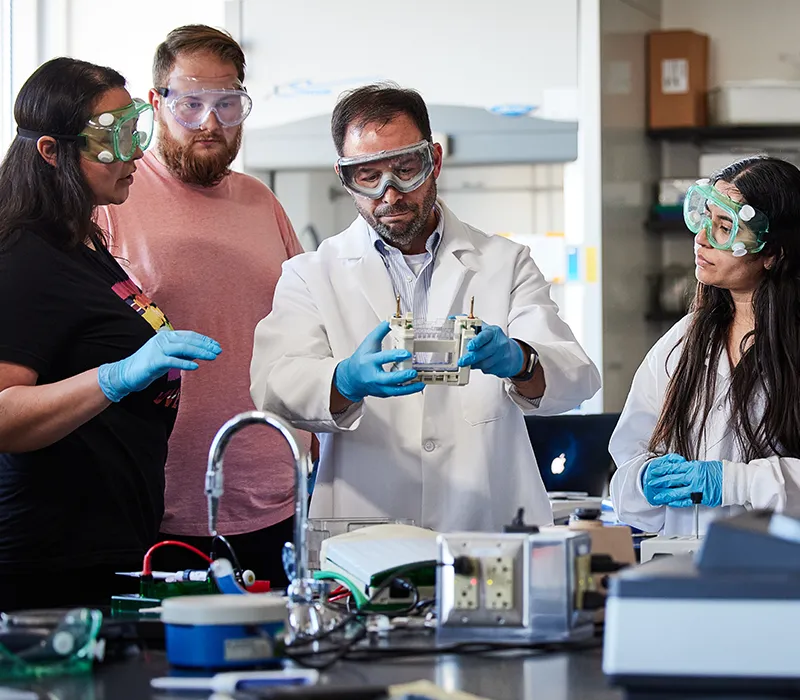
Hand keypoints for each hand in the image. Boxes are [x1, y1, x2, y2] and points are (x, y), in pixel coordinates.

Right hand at [98, 330, 220, 401]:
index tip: (216, 345)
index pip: (189, 336)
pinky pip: (172, 361)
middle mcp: (162, 339)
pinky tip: (196, 367)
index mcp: (166, 336)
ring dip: (200, 352)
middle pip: (189, 341)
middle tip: (218, 351)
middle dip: (205, 346)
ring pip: (183, 348)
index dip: (204, 340)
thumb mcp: (168, 357)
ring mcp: (157, 349)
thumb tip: (199, 353)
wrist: (126, 374)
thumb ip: (181, 354)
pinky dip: (185, 364)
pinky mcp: (153, 361)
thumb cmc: (149, 366)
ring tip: (212, 357)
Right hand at [334, 321, 424, 402]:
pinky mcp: (384, 393)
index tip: (407, 353)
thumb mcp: (369, 343)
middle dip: (402, 376)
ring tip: (421, 383)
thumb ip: (380, 332)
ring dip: (409, 388)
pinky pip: (397, 393)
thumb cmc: (361, 360)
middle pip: (389, 378)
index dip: (395, 356)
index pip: (382, 358)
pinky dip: (407, 390)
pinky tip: (417, 385)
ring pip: (394, 390)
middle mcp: (373, 376)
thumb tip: (391, 320)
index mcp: (368, 361)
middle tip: (413, 372)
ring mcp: (379, 387)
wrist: (352, 378)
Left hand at [457, 324, 524, 378]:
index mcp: (493, 332)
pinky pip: (488, 370)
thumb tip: (453, 318)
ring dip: (474, 364)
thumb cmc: (494, 340)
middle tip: (462, 361)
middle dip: (471, 358)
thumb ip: (470, 325)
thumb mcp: (485, 329)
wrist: (511, 353)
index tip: (469, 346)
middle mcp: (499, 343)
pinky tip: (480, 364)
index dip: (476, 341)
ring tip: (469, 362)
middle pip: (484, 352)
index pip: (485, 336)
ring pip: (485, 363)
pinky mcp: (503, 367)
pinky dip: (481, 368)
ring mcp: (502, 356)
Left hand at [643, 454, 722, 506]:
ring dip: (665, 494)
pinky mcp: (701, 498)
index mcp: (693, 467)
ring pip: (676, 492)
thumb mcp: (704, 465)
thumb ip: (692, 468)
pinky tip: (670, 503)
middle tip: (650, 484)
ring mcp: (697, 488)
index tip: (653, 471)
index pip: (673, 467)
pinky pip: (686, 501)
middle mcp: (693, 477)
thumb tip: (682, 469)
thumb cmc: (721, 472)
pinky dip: (677, 502)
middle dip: (659, 482)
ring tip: (656, 496)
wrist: (734, 481)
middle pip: (672, 479)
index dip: (662, 470)